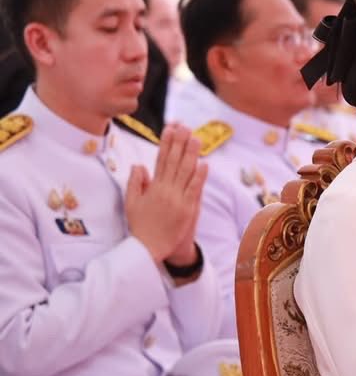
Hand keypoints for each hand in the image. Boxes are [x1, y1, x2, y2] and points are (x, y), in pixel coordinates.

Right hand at [125, 124, 208, 264]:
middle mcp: (165, 190)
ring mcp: (178, 199)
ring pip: (186, 172)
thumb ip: (135, 182)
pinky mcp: (188, 209)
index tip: (170, 128)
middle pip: (174, 162)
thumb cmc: (140, 226)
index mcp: (152, 187)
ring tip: (196, 138)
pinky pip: (195, 190)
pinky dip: (199, 177)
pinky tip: (204, 164)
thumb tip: (140, 164)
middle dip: (180, 142)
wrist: (149, 249)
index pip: (161, 159)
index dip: (166, 142)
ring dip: (192, 154)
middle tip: (185, 126)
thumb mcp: (131, 203)